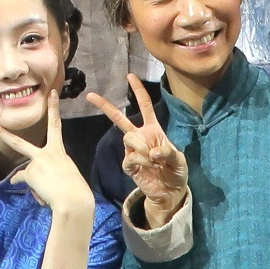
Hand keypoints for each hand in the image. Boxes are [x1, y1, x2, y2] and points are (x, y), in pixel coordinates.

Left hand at [0, 115, 95, 218]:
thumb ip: (50, 170)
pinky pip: (25, 182)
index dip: (53, 108)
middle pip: (18, 143)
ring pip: (24, 172)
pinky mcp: (30, 175)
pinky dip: (31, 188)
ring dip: (33, 182)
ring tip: (47, 191)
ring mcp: (36, 163)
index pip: (56, 125)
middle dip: (2, 133)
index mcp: (59, 151)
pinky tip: (41, 195)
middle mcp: (46, 153)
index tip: (52, 94)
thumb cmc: (77, 189)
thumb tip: (34, 177)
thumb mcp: (67, 173)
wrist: (74, 199)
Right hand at [94, 75, 189, 227]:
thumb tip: (153, 151)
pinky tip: (148, 166)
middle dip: (105, 106)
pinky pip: (129, 157)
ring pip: (128, 137)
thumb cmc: (176, 171)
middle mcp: (141, 137)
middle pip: (120, 118)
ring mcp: (133, 151)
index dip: (138, 90)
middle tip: (90, 96)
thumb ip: (168, 153)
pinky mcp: (129, 165)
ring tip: (152, 159)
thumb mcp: (179, 160)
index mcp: (154, 129)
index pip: (144, 106)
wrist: (170, 192)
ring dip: (142, 146)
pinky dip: (141, 160)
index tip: (130, 76)